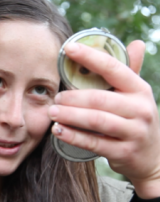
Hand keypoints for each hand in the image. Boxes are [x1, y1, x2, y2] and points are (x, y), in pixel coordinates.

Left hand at [48, 40, 159, 197]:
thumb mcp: (137, 97)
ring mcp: (134, 133)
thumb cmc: (136, 120)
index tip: (68, 48)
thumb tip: (137, 43)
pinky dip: (73, 136)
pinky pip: (93, 143)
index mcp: (140, 90)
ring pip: (95, 120)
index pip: (113, 68)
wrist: (152, 158)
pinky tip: (58, 130)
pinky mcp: (124, 153)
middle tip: (55, 97)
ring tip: (52, 112)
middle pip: (99, 99)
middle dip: (72, 97)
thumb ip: (131, 72)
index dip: (90, 57)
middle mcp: (141, 109)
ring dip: (69, 115)